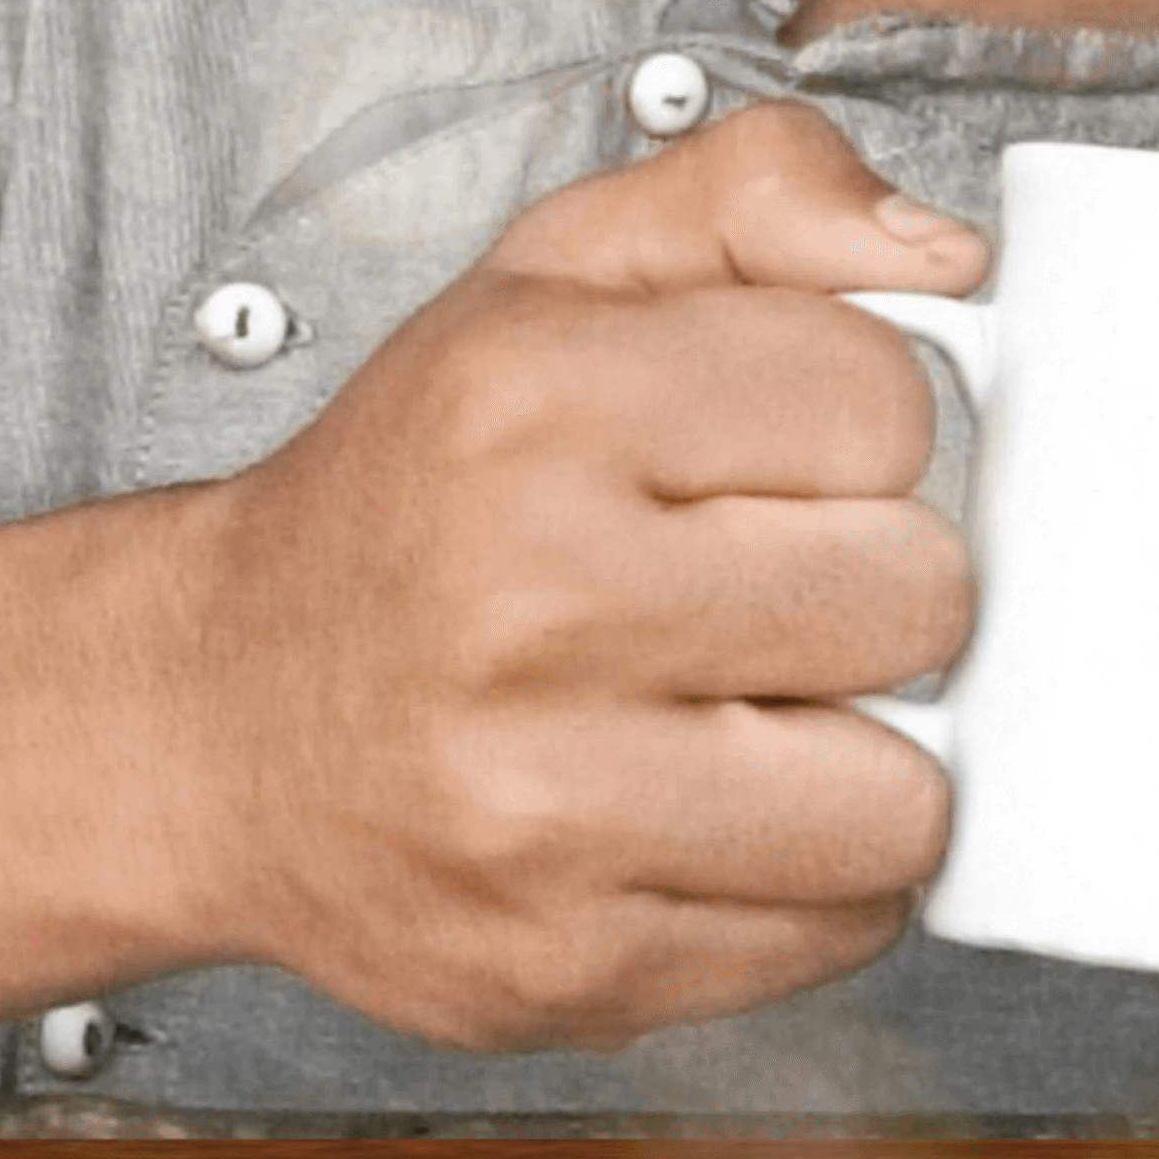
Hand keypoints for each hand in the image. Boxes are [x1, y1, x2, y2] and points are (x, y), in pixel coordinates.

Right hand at [164, 102, 984, 1052]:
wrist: (212, 719)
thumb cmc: (411, 500)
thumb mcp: (555, 274)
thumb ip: (759, 195)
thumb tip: (946, 259)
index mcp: (533, 401)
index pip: (884, 401)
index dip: (866, 428)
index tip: (785, 456)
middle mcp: (525, 602)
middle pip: (918, 598)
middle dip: (876, 589)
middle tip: (774, 587)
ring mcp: (542, 805)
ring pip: (903, 797)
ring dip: (866, 755)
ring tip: (757, 709)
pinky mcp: (570, 963)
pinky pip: (838, 931)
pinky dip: (810, 877)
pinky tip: (713, 809)